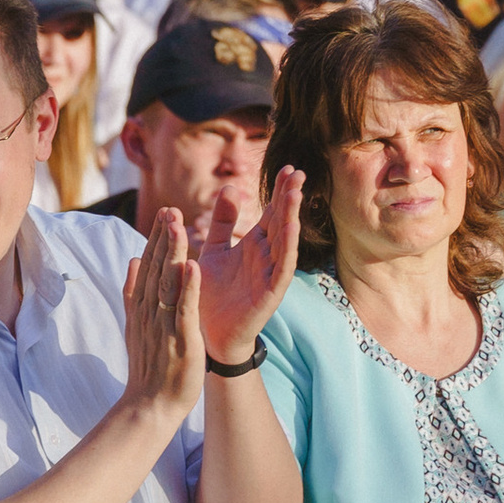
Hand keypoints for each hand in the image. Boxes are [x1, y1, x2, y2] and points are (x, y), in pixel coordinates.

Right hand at [120, 210, 206, 425]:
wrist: (150, 405)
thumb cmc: (148, 367)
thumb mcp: (136, 324)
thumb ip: (133, 291)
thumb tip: (132, 259)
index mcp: (142, 306)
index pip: (149, 265)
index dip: (157, 238)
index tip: (165, 213)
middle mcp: (150, 311)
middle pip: (156, 267)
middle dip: (163, 237)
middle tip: (170, 208)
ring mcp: (163, 324)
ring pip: (167, 282)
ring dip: (172, 253)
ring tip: (179, 224)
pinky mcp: (180, 339)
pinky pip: (183, 309)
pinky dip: (187, 287)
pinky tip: (192, 265)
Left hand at [195, 165, 300, 365]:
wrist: (206, 334)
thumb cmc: (211, 294)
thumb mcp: (214, 250)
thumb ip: (223, 222)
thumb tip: (230, 188)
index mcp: (254, 245)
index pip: (271, 212)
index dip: (279, 191)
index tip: (287, 168)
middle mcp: (266, 257)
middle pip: (282, 221)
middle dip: (290, 197)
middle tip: (297, 172)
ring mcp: (271, 274)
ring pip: (286, 241)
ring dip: (292, 216)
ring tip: (296, 192)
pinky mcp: (271, 293)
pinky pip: (283, 267)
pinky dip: (288, 247)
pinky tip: (292, 227)